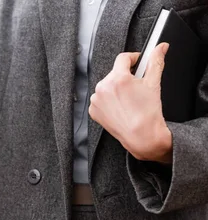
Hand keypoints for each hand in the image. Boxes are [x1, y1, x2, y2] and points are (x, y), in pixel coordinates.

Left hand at [89, 43, 172, 163]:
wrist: (140, 136)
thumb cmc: (147, 113)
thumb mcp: (153, 83)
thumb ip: (156, 62)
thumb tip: (160, 47)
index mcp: (117, 78)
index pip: (123, 58)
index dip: (134, 57)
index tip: (139, 61)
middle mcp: (103, 88)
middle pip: (115, 73)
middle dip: (126, 76)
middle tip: (137, 86)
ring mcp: (96, 100)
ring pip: (107, 86)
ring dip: (116, 89)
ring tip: (128, 99)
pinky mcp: (93, 110)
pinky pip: (100, 100)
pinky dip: (109, 101)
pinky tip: (120, 107)